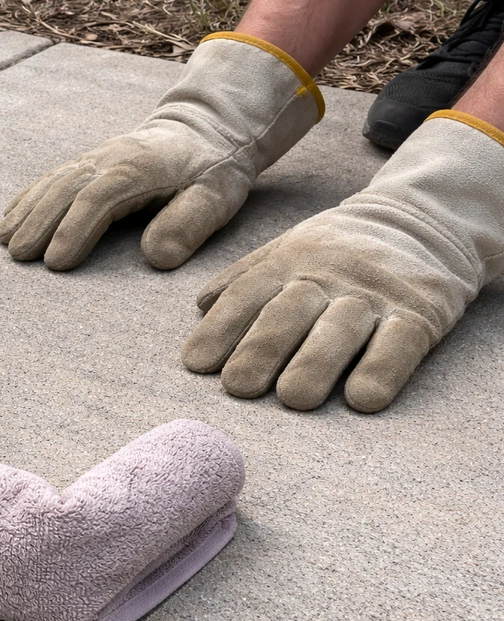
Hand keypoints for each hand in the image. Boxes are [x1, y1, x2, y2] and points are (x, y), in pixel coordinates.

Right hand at [0, 34, 322, 270]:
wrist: (205, 126)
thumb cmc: (213, 169)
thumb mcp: (217, 196)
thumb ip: (189, 224)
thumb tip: (156, 257)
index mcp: (140, 167)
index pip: (100, 198)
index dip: (75, 229)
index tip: (57, 263)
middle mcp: (110, 158)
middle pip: (67, 189)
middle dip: (40, 222)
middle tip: (19, 257)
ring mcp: (95, 158)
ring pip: (54, 182)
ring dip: (28, 212)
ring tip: (6, 242)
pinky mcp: (88, 162)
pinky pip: (51, 177)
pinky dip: (28, 198)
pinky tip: (9, 218)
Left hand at [182, 111, 503, 411]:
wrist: (424, 220)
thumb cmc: (337, 250)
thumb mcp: (288, 249)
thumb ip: (245, 277)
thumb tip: (200, 306)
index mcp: (290, 261)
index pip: (249, 292)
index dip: (221, 327)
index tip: (196, 364)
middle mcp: (329, 275)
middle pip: (290, 311)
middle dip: (262, 348)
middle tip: (238, 386)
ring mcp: (375, 294)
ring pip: (342, 328)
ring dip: (316, 364)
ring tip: (292, 398)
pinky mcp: (421, 312)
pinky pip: (400, 342)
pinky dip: (382, 370)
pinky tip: (362, 400)